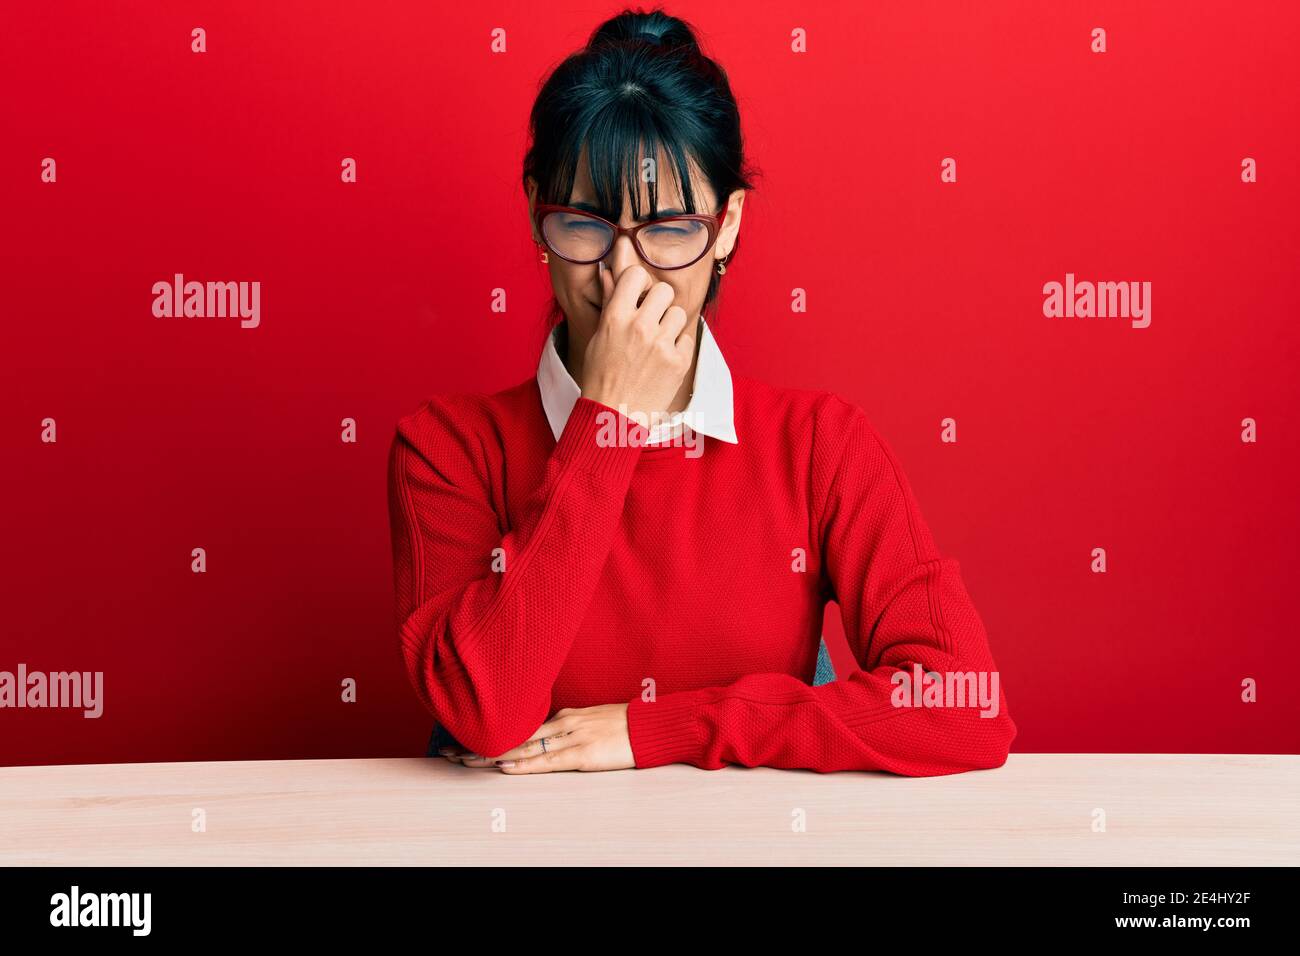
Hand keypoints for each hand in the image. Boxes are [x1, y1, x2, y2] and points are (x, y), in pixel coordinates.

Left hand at [440, 704, 634, 772]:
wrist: (652, 726)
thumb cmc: (626, 725)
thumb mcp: (592, 720)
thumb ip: (569, 727)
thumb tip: (549, 737)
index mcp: (563, 715)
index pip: (518, 726)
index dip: (489, 733)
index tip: (462, 738)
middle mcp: (562, 722)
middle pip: (512, 735)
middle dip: (478, 744)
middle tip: (448, 751)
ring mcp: (571, 737)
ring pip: (523, 748)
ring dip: (492, 756)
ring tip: (464, 762)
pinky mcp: (583, 754)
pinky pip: (547, 761)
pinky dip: (524, 765)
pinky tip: (505, 768)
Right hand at [579, 263, 693, 423]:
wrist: (613, 416)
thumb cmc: (602, 375)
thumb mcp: (599, 337)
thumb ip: (612, 303)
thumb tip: (609, 270)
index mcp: (615, 317)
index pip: (636, 275)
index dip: (640, 283)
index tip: (639, 294)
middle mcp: (640, 327)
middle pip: (664, 290)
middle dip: (659, 302)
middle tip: (652, 319)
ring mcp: (661, 344)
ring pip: (678, 313)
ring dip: (670, 324)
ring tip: (656, 343)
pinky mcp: (679, 362)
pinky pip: (687, 338)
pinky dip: (678, 347)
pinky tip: (663, 360)